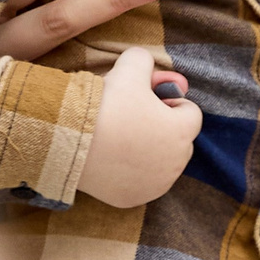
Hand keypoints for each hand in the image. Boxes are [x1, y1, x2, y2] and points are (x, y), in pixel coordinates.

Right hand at [80, 47, 199, 209]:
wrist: (69, 139)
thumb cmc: (106, 103)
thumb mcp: (129, 67)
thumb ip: (144, 60)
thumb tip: (146, 64)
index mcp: (181, 132)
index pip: (191, 112)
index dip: (169, 101)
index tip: (147, 99)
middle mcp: (175, 164)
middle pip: (178, 140)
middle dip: (162, 128)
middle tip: (132, 117)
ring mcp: (154, 185)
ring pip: (161, 163)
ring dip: (149, 151)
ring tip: (120, 137)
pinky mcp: (132, 199)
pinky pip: (140, 182)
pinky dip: (132, 172)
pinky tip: (112, 158)